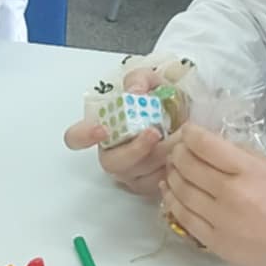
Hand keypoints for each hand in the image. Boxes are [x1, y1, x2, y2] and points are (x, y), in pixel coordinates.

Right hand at [63, 61, 181, 196]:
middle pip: (112, 162)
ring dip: (161, 155)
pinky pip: (157, 183)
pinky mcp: (149, 186)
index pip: (76, 138)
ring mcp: (130, 173)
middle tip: (155, 132)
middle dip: (135, 149)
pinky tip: (184, 152)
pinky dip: (172, 167)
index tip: (101, 130)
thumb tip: (135, 92)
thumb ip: (139, 80)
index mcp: (104, 128)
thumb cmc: (161, 100)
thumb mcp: (151, 80)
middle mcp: (112, 154)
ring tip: (181, 137)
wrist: (189, 116)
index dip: (84, 136)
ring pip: (138, 174)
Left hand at [160, 125, 265, 265]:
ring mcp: (218, 218)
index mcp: (248, 171)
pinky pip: (182, 216)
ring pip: (179, 189)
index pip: (205, 144)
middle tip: (178, 150)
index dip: (190, 133)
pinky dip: (171, 200)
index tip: (188, 131)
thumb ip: (245, 155)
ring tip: (172, 169)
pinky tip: (170, 192)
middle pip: (186, 164)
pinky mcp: (212, 240)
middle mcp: (229, 192)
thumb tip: (217, 145)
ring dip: (171, 175)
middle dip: (177, 152)